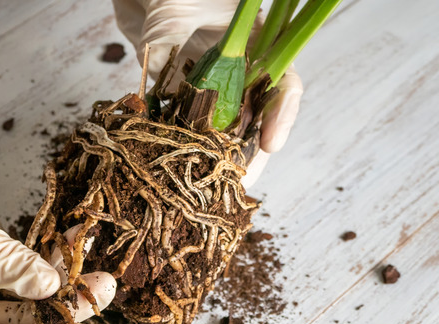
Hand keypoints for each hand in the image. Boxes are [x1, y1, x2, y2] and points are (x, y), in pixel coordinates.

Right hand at [0, 100, 115, 323]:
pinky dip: (54, 254)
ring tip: (101, 275)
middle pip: (22, 321)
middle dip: (62, 310)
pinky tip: (79, 241)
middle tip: (100, 295)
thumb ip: (8, 265)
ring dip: (65, 282)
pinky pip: (31, 261)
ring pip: (32, 293)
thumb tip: (51, 288)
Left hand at [112, 0, 302, 187]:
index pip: (282, 82)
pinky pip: (186, 130)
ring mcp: (209, 85)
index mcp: (255, 43)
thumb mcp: (173, 7)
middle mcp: (236, 70)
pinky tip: (178, 172)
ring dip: (219, 160)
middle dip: (250, 154)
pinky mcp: (179, 97)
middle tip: (241, 183)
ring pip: (223, 132)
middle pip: (254, 118)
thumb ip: (168, 36)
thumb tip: (156, 68)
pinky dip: (183, 151)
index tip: (271, 143)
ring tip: (215, 189)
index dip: (280, 115)